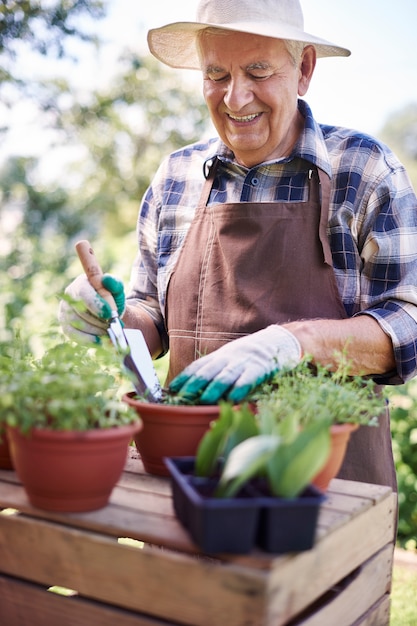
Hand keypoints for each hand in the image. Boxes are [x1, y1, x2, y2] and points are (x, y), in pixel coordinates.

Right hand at [58, 273, 125, 342]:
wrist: (109, 315)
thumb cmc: (112, 300)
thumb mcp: (117, 290)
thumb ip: (114, 284)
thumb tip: (106, 279)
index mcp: (81, 283)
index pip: (84, 293)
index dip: (96, 304)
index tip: (110, 314)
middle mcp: (69, 296)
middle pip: (81, 311)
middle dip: (100, 320)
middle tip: (115, 325)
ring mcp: (64, 311)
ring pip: (77, 323)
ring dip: (96, 330)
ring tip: (111, 331)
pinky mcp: (65, 326)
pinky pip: (74, 335)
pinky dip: (89, 339)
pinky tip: (102, 341)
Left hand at [169, 325, 301, 403]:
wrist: (278, 340)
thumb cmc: (251, 356)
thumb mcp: (230, 359)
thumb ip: (216, 371)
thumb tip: (195, 390)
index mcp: (220, 357)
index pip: (198, 366)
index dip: (185, 377)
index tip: (171, 388)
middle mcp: (229, 359)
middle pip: (208, 370)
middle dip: (193, 384)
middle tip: (182, 396)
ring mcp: (244, 363)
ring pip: (226, 375)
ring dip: (214, 387)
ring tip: (204, 399)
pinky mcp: (261, 369)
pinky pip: (249, 378)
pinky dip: (240, 387)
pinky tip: (234, 397)